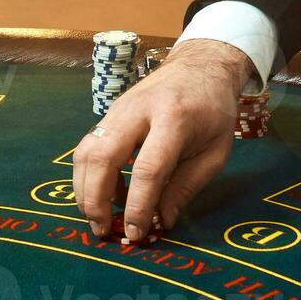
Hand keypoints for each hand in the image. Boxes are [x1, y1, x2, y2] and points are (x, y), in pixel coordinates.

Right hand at [72, 39, 252, 240]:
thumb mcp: (216, 151)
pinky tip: (101, 195)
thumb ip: (187, 186)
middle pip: (103, 157)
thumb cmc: (214, 110)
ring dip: (85, 190)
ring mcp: (119, 108)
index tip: (135, 234)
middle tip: (103, 231)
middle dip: (96, 200)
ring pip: (86, 151)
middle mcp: (139, 110)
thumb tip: (161, 222)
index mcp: (174, 119)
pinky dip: (88, 175)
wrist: (200, 65)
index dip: (138, 206)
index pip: (148, 169)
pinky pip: (88, 146)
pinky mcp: (109, 112)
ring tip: (98, 218)